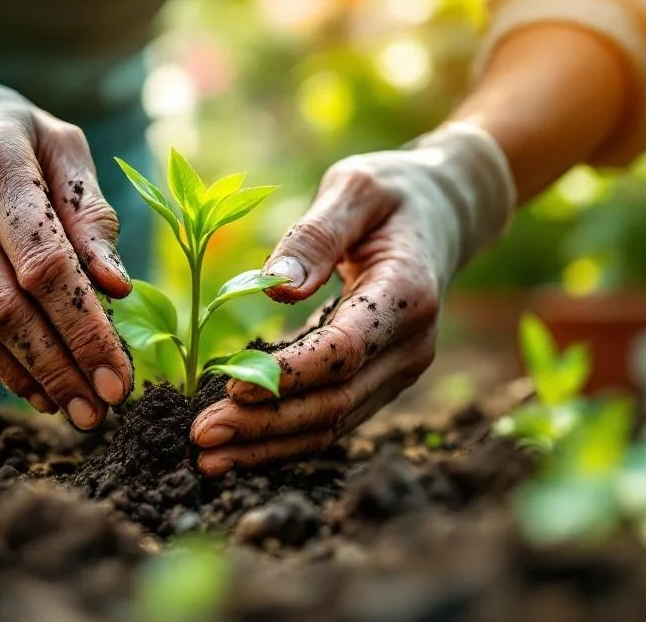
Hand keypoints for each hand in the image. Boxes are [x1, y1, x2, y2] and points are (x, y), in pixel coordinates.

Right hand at [0, 25, 134, 428]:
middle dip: (60, 367)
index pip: (44, 264)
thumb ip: (91, 215)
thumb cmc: (6, 132)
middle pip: (5, 308)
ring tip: (74, 406)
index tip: (122, 377)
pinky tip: (32, 381)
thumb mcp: (60, 145)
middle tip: (102, 410)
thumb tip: (117, 290)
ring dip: (28, 376)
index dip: (84, 329)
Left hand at [191, 124, 515, 474]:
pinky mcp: (383, 380)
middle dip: (266, 425)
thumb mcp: (355, 188)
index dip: (288, 374)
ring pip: (334, 422)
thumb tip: (275, 284)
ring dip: (271, 445)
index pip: (344, 350)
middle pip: (335, 400)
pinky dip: (287, 438)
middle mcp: (411, 344)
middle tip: (201, 437)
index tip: (231, 386)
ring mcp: (400, 369)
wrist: (443, 213)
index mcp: (408, 294)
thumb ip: (317, 234)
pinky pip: (334, 417)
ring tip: (209, 458)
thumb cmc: (392, 193)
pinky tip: (240, 448)